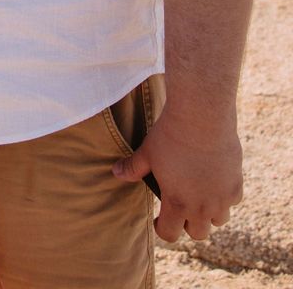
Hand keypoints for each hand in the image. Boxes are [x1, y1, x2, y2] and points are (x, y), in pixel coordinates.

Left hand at [112, 108, 242, 241]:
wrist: (201, 117)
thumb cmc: (170, 135)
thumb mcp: (147, 152)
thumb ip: (133, 168)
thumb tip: (115, 173)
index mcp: (177, 203)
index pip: (170, 234)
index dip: (162, 229)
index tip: (159, 219)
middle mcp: (201, 207)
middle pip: (198, 234)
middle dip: (188, 224)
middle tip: (181, 208)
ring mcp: (221, 198)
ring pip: (218, 220)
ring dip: (209, 213)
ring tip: (200, 196)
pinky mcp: (236, 185)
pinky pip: (232, 201)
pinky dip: (225, 196)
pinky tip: (216, 181)